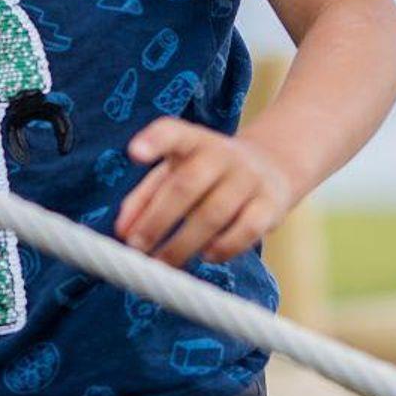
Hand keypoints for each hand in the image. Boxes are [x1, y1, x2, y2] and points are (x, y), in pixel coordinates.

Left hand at [113, 120, 295, 266]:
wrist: (273, 166)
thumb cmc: (206, 174)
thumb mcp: (175, 173)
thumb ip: (144, 198)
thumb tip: (122, 232)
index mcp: (193, 140)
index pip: (173, 132)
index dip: (154, 141)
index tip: (134, 153)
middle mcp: (223, 154)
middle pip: (187, 184)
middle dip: (157, 220)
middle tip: (137, 247)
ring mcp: (250, 178)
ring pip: (214, 214)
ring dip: (183, 244)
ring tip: (163, 263)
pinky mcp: (272, 204)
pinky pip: (247, 230)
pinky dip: (224, 247)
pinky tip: (207, 256)